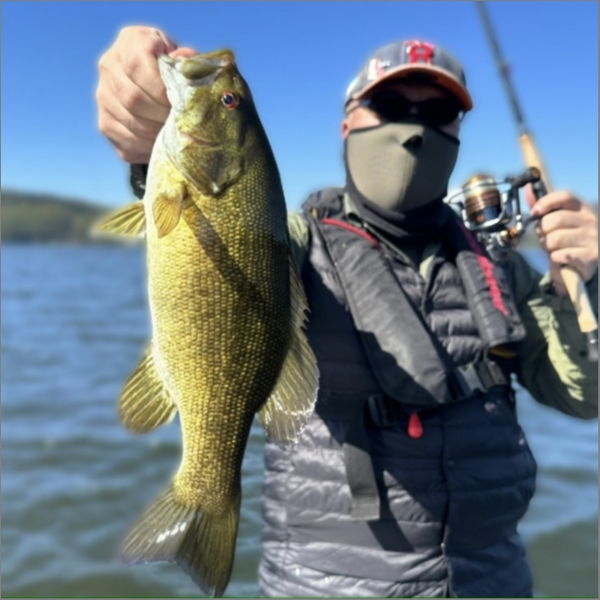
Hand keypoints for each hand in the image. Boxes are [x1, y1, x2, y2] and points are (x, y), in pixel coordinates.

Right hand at [96, 26, 196, 163]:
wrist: (155, 84)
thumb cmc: (174, 70)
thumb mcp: (182, 58)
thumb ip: (186, 61)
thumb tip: (185, 65)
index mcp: (130, 41)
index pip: (137, 66)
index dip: (161, 89)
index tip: (179, 101)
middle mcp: (109, 65)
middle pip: (133, 98)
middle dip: (162, 114)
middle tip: (181, 122)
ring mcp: (103, 96)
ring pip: (131, 122)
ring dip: (158, 133)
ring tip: (175, 133)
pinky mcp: (105, 124)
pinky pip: (128, 141)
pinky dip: (150, 147)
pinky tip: (163, 142)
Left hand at [525, 185, 597, 295]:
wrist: (578, 264)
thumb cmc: (564, 239)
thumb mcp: (552, 220)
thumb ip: (540, 206)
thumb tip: (527, 188)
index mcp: (581, 208)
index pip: (564, 196)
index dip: (545, 202)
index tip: (534, 212)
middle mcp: (590, 220)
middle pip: (555, 220)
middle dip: (542, 231)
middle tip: (544, 237)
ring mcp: (592, 238)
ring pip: (555, 239)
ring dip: (547, 247)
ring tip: (553, 248)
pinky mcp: (590, 255)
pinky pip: (560, 255)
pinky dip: (554, 258)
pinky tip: (560, 258)